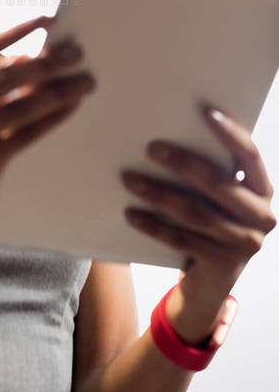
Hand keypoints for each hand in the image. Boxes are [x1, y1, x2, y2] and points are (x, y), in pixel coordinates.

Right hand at [0, 14, 96, 227]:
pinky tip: (72, 106)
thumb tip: (32, 54)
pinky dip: (52, 117)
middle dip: (45, 62)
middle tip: (77, 52)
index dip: (16, 32)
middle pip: (3, 79)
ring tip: (85, 82)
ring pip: (19, 108)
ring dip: (58, 92)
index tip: (48, 19)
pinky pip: (26, 135)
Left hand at [120, 103, 276, 326]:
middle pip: (219, 183)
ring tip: (129, 179)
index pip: (250, 154)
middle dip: (183, 162)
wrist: (213, 280)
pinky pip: (182, 240)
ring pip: (196, 212)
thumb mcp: (219, 197)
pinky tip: (131, 213)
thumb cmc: (212, 220)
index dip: (230, 133)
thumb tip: (169, 130)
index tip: (206, 111)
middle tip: (151, 147)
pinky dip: (154, 225)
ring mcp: (246, 243)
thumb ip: (211, 169)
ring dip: (159, 194)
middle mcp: (262, 216)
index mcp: (262, 189)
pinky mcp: (223, 264)